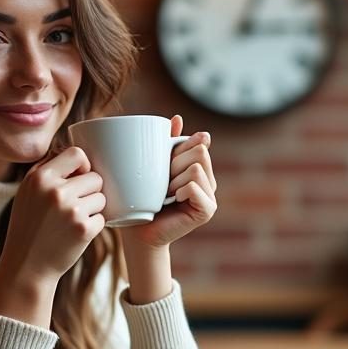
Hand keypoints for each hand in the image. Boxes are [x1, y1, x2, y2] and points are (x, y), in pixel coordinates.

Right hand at [0, 147, 105, 326]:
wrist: (27, 265)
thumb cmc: (29, 225)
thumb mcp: (27, 191)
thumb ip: (48, 170)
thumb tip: (76, 155)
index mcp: (40, 178)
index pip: (77, 154)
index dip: (83, 165)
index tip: (79, 177)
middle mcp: (56, 192)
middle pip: (95, 177)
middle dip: (89, 191)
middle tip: (74, 206)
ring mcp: (71, 211)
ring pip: (101, 198)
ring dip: (92, 209)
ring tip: (72, 220)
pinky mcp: (84, 230)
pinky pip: (102, 218)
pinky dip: (93, 226)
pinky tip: (75, 234)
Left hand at [118, 115, 216, 250]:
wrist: (137, 230)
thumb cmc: (141, 197)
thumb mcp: (153, 164)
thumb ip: (167, 142)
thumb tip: (177, 118)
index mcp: (198, 165)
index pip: (198, 141)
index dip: (178, 148)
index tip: (165, 164)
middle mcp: (208, 179)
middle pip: (199, 151)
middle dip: (174, 164)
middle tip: (163, 184)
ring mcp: (210, 195)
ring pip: (195, 168)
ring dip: (174, 180)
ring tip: (166, 195)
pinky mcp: (207, 210)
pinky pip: (193, 186)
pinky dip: (179, 191)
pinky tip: (172, 202)